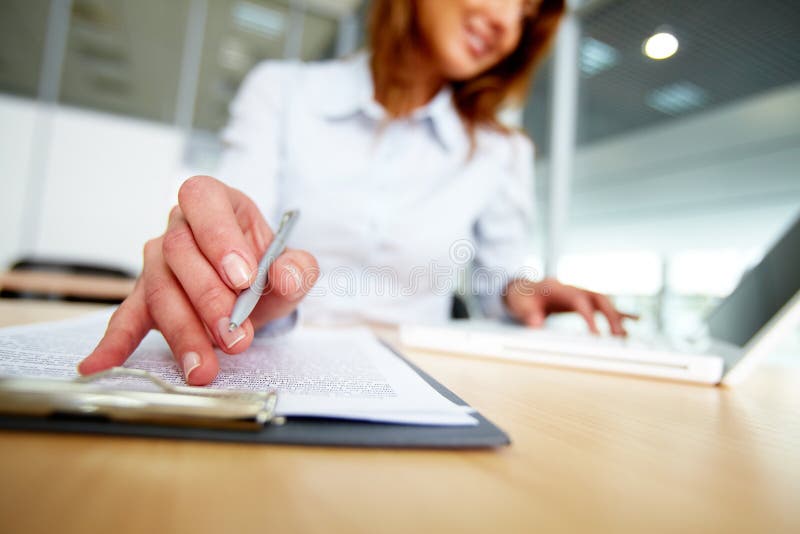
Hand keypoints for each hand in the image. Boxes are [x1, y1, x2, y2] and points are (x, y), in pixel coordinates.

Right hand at [78, 176, 318, 384]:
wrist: (254, 291)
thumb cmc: (267, 270)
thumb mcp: (293, 267)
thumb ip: (297, 268)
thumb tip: (284, 277)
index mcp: (216, 203)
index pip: (204, 203)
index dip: (219, 237)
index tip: (242, 277)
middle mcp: (180, 227)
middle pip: (180, 255)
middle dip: (209, 301)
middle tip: (235, 337)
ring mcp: (158, 263)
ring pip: (159, 291)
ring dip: (183, 332)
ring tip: (205, 367)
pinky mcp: (145, 299)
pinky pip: (125, 318)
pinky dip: (114, 343)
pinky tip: (99, 364)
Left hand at [503, 278, 636, 335]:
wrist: (523, 288)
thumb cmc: (522, 297)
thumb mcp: (520, 305)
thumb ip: (528, 314)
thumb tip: (536, 324)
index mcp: (560, 289)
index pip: (580, 302)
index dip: (589, 318)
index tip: (597, 336)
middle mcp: (574, 288)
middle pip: (598, 299)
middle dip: (611, 316)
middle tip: (619, 337)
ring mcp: (581, 293)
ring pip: (604, 302)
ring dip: (617, 317)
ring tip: (626, 336)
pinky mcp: (584, 300)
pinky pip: (604, 305)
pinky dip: (619, 312)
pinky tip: (635, 320)